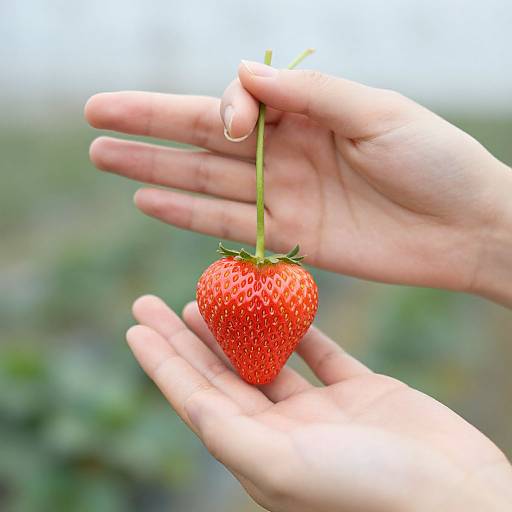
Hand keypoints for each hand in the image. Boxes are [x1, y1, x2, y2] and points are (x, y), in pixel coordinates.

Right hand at [85, 65, 511, 304]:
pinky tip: (148, 202)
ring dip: (153, 171)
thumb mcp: (377, 111)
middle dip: (147, 127)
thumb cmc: (435, 160)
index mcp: (307, 112)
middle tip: (93, 118)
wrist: (465, 228)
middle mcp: (284, 153)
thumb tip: (241, 74)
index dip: (217, 108)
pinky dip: (186, 215)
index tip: (227, 122)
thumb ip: (308, 95)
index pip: (237, 102)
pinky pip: (227, 224)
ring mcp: (281, 197)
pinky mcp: (288, 238)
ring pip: (203, 182)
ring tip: (103, 158)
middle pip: (202, 139)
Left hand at [127, 295, 511, 511]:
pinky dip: (300, 327)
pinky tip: (278, 302)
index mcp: (258, 454)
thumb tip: (192, 404)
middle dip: (184, 337)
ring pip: (265, 359)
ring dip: (233, 328)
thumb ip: (232, 436)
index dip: (161, 361)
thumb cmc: (369, 494)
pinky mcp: (360, 392)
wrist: (459, 500)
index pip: (194, 398)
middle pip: (220, 374)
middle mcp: (283, 432)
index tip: (135, 325)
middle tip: (152, 300)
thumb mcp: (284, 469)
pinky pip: (321, 352)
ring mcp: (322, 412)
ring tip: (202, 296)